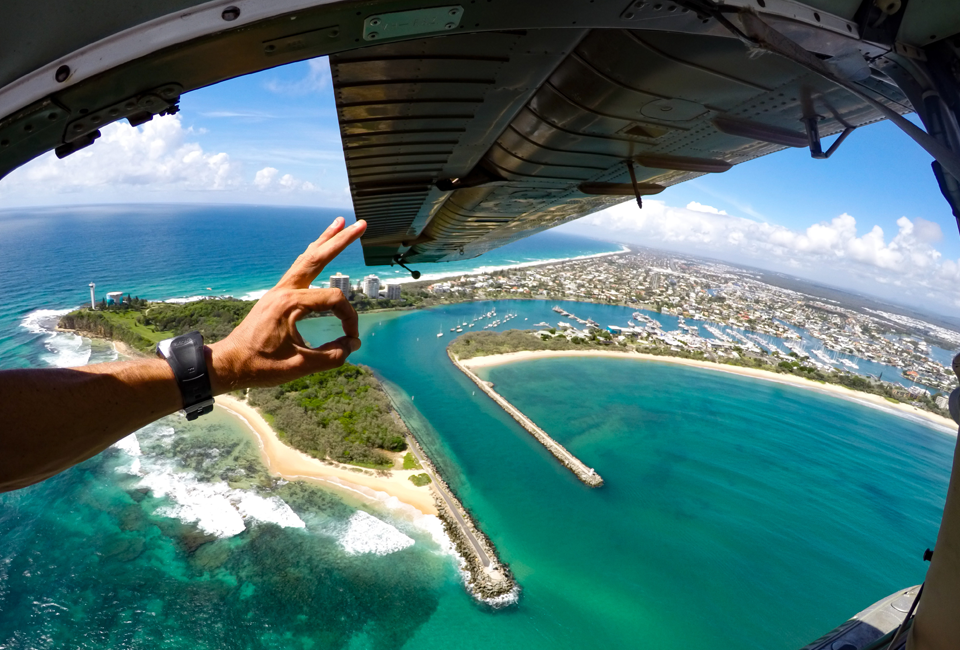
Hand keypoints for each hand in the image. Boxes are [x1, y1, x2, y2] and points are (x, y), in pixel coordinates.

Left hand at [208, 217, 366, 391]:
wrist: (229, 364)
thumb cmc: (261, 366)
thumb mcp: (301, 366)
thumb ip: (332, 355)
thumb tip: (352, 344)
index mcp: (290, 303)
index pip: (334, 300)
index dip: (349, 319)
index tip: (351, 339)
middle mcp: (284, 290)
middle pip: (318, 258)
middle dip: (341, 240)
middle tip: (361, 224)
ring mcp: (278, 290)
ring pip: (306, 258)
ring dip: (324, 240)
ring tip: (339, 223)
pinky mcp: (276, 296)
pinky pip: (297, 269)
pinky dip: (311, 255)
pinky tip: (317, 249)